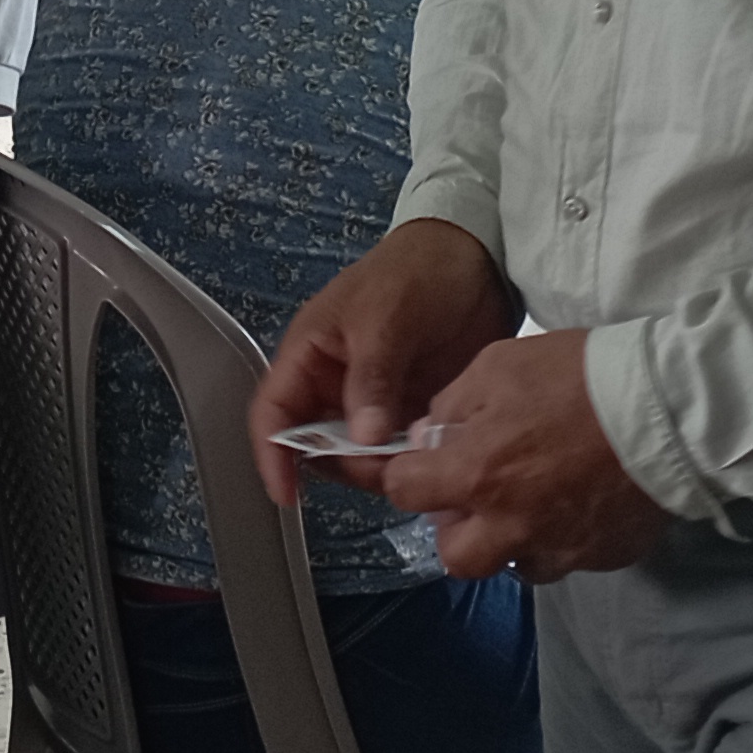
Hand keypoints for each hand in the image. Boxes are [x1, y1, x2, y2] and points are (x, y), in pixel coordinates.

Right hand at [249, 217, 512, 507]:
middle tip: (385, 473)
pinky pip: (397, 451)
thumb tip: (361, 439)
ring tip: (416, 466)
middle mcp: (335, 384)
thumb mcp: (387, 318)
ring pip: (358, 454)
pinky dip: (408, 463)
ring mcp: (374, 401)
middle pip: (317, 444)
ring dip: (379, 469)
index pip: (274, 411)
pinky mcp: (411, 411)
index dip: (273, 454)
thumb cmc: (417, 273)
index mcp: (311, 354)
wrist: (478, 258)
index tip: (287, 494)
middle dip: (342, 467)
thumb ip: (371, 378)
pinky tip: (432, 464)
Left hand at [377, 329, 672, 581]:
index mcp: (478, 475)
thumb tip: (430, 437)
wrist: (670, 405)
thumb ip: (453, 405)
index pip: (406, 492)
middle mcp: (512, 525)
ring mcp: (561, 548)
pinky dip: (561, 538)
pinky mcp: (604, 556)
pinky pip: (567, 559)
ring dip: (510, 539)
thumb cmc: (578, 375)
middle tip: (478, 494)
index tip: (421, 463)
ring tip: (532, 499)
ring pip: (514, 565)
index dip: (407, 475)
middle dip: (457, 528)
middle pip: (456, 556)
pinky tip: (576, 502)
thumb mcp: (499, 365)